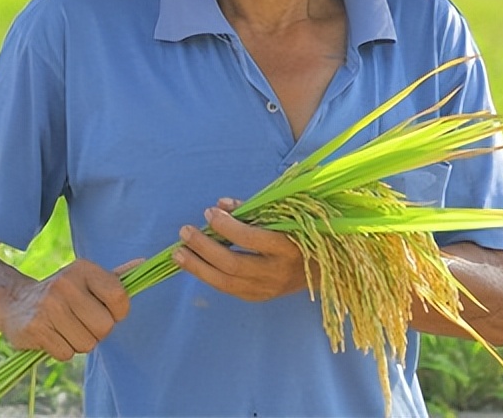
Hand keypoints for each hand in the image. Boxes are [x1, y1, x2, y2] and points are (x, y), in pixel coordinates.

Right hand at [0, 258, 137, 360]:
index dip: (118, 312)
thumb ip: (115, 277)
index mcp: (83, 269)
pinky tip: (52, 335)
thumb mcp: (86, 278)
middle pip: (105, 327)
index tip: (107, 311)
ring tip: (66, 328)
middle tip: (82, 322)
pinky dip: (62, 350)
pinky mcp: (35, 328)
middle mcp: (66, 284)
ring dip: (79, 342)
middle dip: (97, 331)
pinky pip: (66, 354)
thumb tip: (145, 264)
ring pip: (86, 344)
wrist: (13, 301)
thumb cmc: (62, 293)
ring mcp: (49, 307)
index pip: (119, 297)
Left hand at [173, 198, 309, 301]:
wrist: (323, 269)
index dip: (228, 227)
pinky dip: (209, 276)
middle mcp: (277, 273)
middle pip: (233, 264)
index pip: (252, 239)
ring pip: (226, 282)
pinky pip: (228, 289)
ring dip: (198, 266)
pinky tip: (194, 264)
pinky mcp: (259, 298)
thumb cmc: (300, 233)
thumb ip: (253, 210)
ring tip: (178, 253)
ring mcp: (267, 290)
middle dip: (205, 248)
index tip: (209, 212)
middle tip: (184, 232)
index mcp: (288, 248)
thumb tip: (220, 205)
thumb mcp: (283, 217)